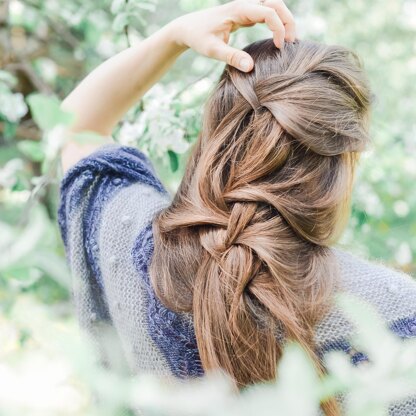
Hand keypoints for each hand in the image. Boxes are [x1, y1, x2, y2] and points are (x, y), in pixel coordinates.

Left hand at [170, 0, 295, 72]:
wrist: (187, 27)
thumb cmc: (198, 37)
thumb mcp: (213, 50)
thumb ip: (232, 57)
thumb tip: (251, 68)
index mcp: (239, 9)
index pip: (268, 12)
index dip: (278, 28)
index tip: (279, 48)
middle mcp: (244, 4)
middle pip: (276, 3)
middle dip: (288, 20)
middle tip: (292, 42)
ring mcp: (245, 7)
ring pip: (273, 5)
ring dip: (284, 19)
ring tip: (287, 41)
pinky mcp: (244, 13)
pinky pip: (266, 12)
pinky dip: (276, 22)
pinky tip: (276, 39)